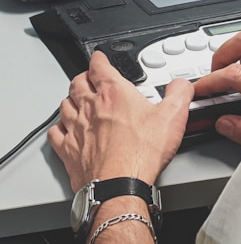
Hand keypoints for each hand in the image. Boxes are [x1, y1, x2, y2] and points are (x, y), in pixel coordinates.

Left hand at [48, 51, 193, 191]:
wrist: (120, 186)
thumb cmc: (141, 153)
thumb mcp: (173, 117)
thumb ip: (179, 94)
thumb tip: (181, 85)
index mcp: (114, 94)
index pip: (99, 66)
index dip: (99, 59)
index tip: (99, 57)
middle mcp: (91, 108)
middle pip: (78, 83)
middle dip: (83, 77)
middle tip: (89, 78)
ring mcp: (77, 128)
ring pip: (65, 104)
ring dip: (71, 99)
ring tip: (77, 99)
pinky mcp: (69, 150)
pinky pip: (56, 132)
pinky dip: (59, 127)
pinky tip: (64, 128)